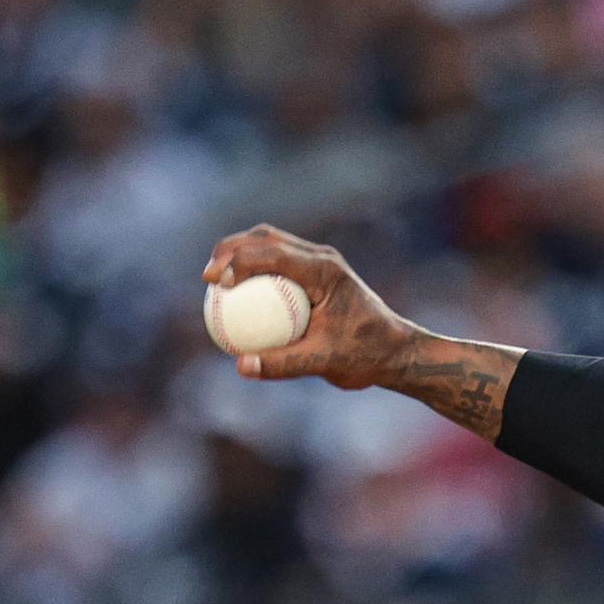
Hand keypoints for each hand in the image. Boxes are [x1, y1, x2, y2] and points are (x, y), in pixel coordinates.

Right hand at [201, 225, 422, 388]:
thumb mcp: (324, 363)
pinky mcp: (316, 273)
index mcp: (325, 271)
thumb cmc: (366, 356)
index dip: (238, 262)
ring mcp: (319, 262)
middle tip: (206, 276)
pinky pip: (277, 264)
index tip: (214, 282)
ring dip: (239, 253)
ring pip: (269, 243)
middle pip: (265, 238)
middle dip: (230, 249)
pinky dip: (253, 270)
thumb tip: (241, 366)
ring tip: (213, 278)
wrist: (396, 352)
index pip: (273, 255)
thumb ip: (282, 364)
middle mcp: (321, 259)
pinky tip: (234, 295)